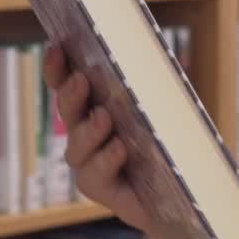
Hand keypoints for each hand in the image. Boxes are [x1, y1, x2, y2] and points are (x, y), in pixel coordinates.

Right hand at [45, 44, 153, 234]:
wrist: (181, 189)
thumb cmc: (169, 141)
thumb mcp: (163, 108)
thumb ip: (150, 88)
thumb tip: (150, 56)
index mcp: (93, 107)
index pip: (67, 85)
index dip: (58, 69)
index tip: (57, 48)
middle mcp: (83, 134)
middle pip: (69, 111)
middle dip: (72, 94)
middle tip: (81, 80)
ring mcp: (87, 162)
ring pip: (78, 145)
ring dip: (90, 129)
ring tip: (104, 117)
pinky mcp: (99, 188)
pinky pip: (95, 173)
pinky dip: (107, 159)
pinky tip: (119, 148)